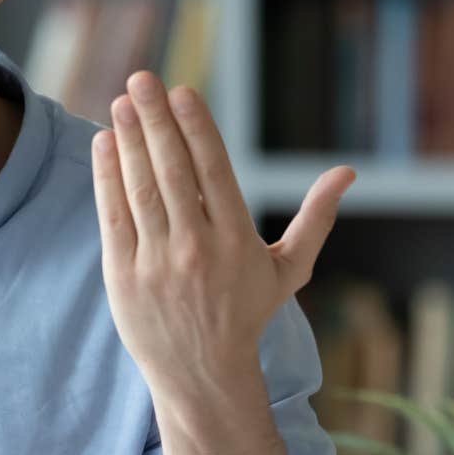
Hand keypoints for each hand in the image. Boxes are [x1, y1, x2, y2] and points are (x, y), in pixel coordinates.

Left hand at [90, 72, 353, 398]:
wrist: (202, 375)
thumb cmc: (246, 314)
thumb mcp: (289, 270)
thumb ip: (316, 219)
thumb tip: (347, 173)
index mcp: (237, 241)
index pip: (213, 171)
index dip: (196, 128)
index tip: (182, 91)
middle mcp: (196, 249)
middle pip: (173, 172)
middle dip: (156, 121)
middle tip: (142, 79)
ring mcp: (157, 263)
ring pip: (141, 190)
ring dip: (128, 141)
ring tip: (122, 102)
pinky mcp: (123, 277)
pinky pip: (114, 218)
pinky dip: (108, 178)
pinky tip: (105, 144)